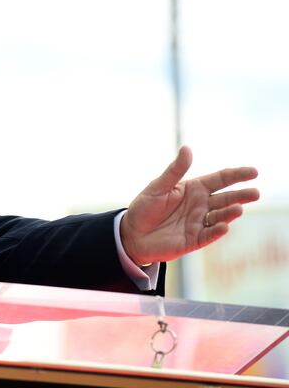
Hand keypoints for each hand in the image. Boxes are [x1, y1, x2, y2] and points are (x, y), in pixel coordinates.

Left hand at [120, 146, 258, 265]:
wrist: (132, 233)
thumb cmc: (144, 207)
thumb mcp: (158, 186)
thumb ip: (175, 170)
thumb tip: (187, 148)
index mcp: (194, 189)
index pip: (220, 179)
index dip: (237, 175)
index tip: (254, 172)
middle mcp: (201, 205)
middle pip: (226, 198)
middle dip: (241, 195)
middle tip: (255, 193)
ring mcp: (199, 222)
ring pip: (220, 216)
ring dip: (230, 212)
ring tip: (238, 208)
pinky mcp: (194, 239)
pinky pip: (209, 234)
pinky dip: (217, 230)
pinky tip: (224, 226)